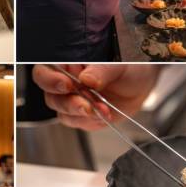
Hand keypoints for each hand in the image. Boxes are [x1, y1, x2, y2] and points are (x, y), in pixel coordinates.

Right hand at [32, 65, 159, 130]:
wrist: (141, 86)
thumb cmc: (128, 68)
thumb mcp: (118, 65)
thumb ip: (102, 70)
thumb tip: (87, 78)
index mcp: (67, 64)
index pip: (44, 72)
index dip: (50, 80)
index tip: (67, 85)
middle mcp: (65, 83)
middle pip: (50, 96)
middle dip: (68, 103)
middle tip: (85, 103)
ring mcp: (72, 101)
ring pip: (62, 112)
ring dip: (81, 113)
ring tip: (102, 108)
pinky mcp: (82, 116)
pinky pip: (78, 122)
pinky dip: (91, 120)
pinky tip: (104, 114)